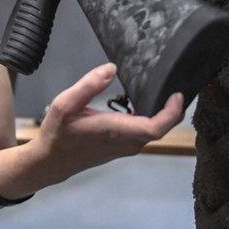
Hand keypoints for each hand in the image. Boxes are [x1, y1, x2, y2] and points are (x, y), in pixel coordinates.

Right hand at [28, 62, 184, 185]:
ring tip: (162, 88)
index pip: (154, 128)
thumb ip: (88, 85)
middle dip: (173, 109)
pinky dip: (152, 118)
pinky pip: (145, 133)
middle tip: (174, 84)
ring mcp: (127, 148)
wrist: (51, 161)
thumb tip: (112, 68)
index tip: (177, 94)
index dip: (171, 113)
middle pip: (161, 129)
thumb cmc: (58, 133)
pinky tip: (143, 101)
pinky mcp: (124, 148)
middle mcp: (127, 142)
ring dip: (163, 114)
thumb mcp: (65, 104)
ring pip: (154, 132)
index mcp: (115, 130)